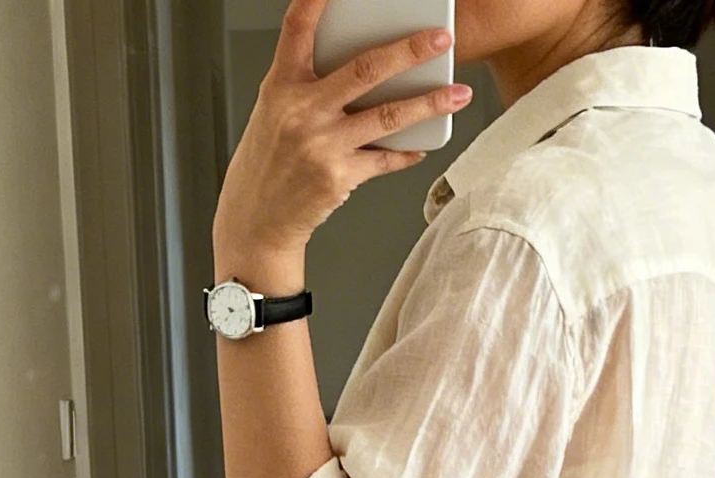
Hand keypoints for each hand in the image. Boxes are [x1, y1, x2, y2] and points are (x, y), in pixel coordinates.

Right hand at [213, 0, 472, 281]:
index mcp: (282, 85)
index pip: (296, 28)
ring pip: (387, 116)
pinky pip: (384, 159)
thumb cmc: (269, 161)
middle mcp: (302, 111)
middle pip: (365, 69)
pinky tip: (422, 145)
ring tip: (458, 94)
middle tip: (441, 39)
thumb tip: (363, 67)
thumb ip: (310, 84)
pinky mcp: (339, 177)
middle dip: (409, 51)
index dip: (317, 0)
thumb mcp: (276, 111)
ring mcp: (322, 145)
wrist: (257, 218)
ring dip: (429, 103)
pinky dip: (406, 152)